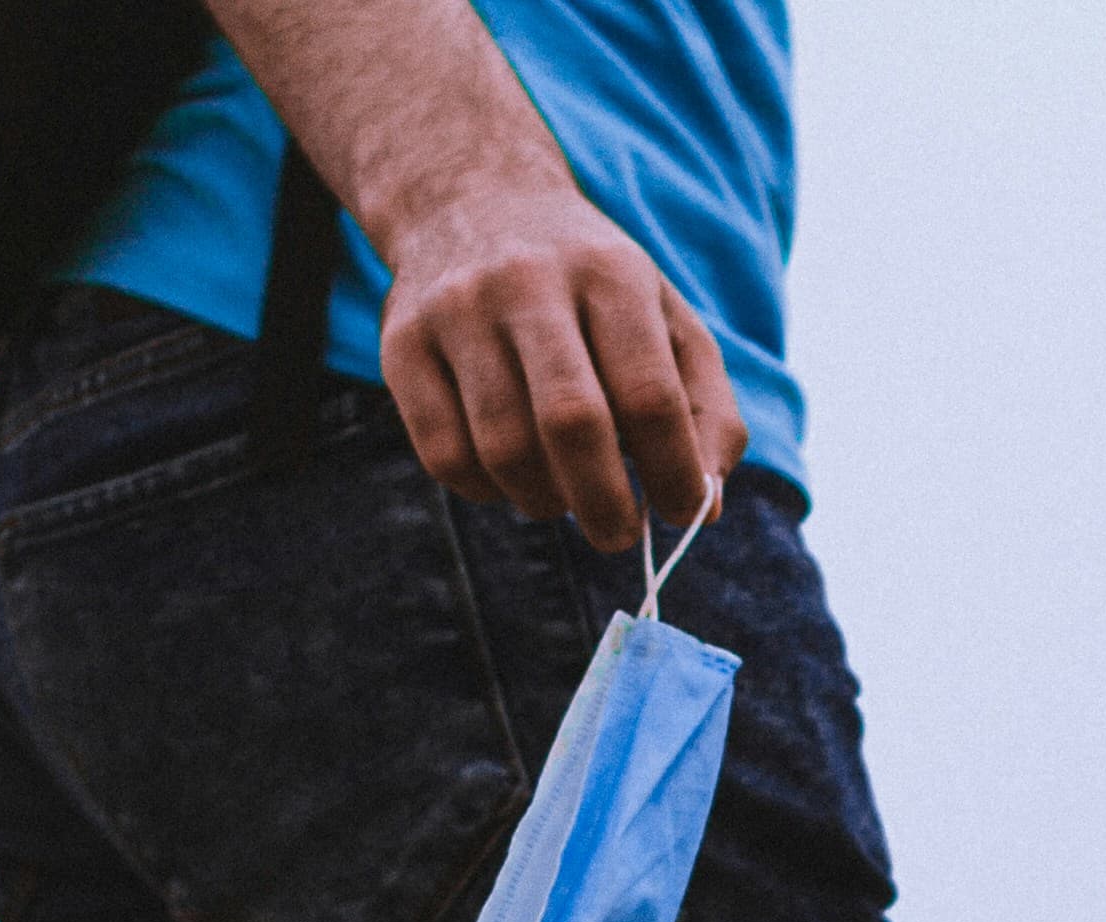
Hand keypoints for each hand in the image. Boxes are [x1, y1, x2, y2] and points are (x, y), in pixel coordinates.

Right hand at [370, 177, 743, 551]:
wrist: (470, 202)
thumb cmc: (590, 289)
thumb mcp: (665, 319)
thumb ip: (703, 409)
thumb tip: (704, 509)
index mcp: (609, 275)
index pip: (650, 395)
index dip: (674, 473)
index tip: (683, 514)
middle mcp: (528, 283)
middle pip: (572, 423)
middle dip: (606, 504)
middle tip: (619, 536)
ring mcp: (457, 311)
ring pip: (504, 449)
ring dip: (545, 502)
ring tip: (565, 499)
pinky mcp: (401, 344)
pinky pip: (445, 455)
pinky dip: (486, 490)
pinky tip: (509, 478)